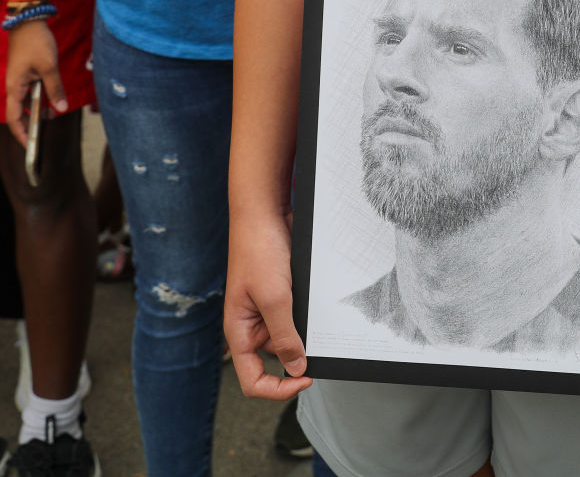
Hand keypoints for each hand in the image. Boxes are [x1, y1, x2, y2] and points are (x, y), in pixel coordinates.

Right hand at [5, 21, 66, 144]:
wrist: (29, 19)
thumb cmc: (36, 42)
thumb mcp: (49, 66)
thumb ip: (55, 88)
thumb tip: (61, 108)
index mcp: (15, 87)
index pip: (15, 118)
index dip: (21, 133)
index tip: (30, 146)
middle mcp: (14, 85)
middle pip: (18, 112)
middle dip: (29, 125)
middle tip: (41, 136)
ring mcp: (19, 79)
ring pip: (25, 102)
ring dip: (35, 111)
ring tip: (50, 117)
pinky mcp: (25, 72)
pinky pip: (29, 91)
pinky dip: (38, 98)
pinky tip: (50, 100)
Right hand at [225, 212, 311, 400]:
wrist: (264, 212)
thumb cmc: (258, 251)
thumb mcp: (274, 298)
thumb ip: (285, 336)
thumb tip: (297, 369)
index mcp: (239, 333)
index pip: (253, 381)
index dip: (278, 388)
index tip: (305, 379)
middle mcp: (252, 326)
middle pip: (276, 360)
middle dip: (298, 354)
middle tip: (318, 343)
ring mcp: (267, 310)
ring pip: (291, 336)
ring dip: (306, 330)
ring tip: (315, 312)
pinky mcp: (282, 294)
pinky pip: (298, 315)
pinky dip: (309, 313)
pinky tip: (316, 300)